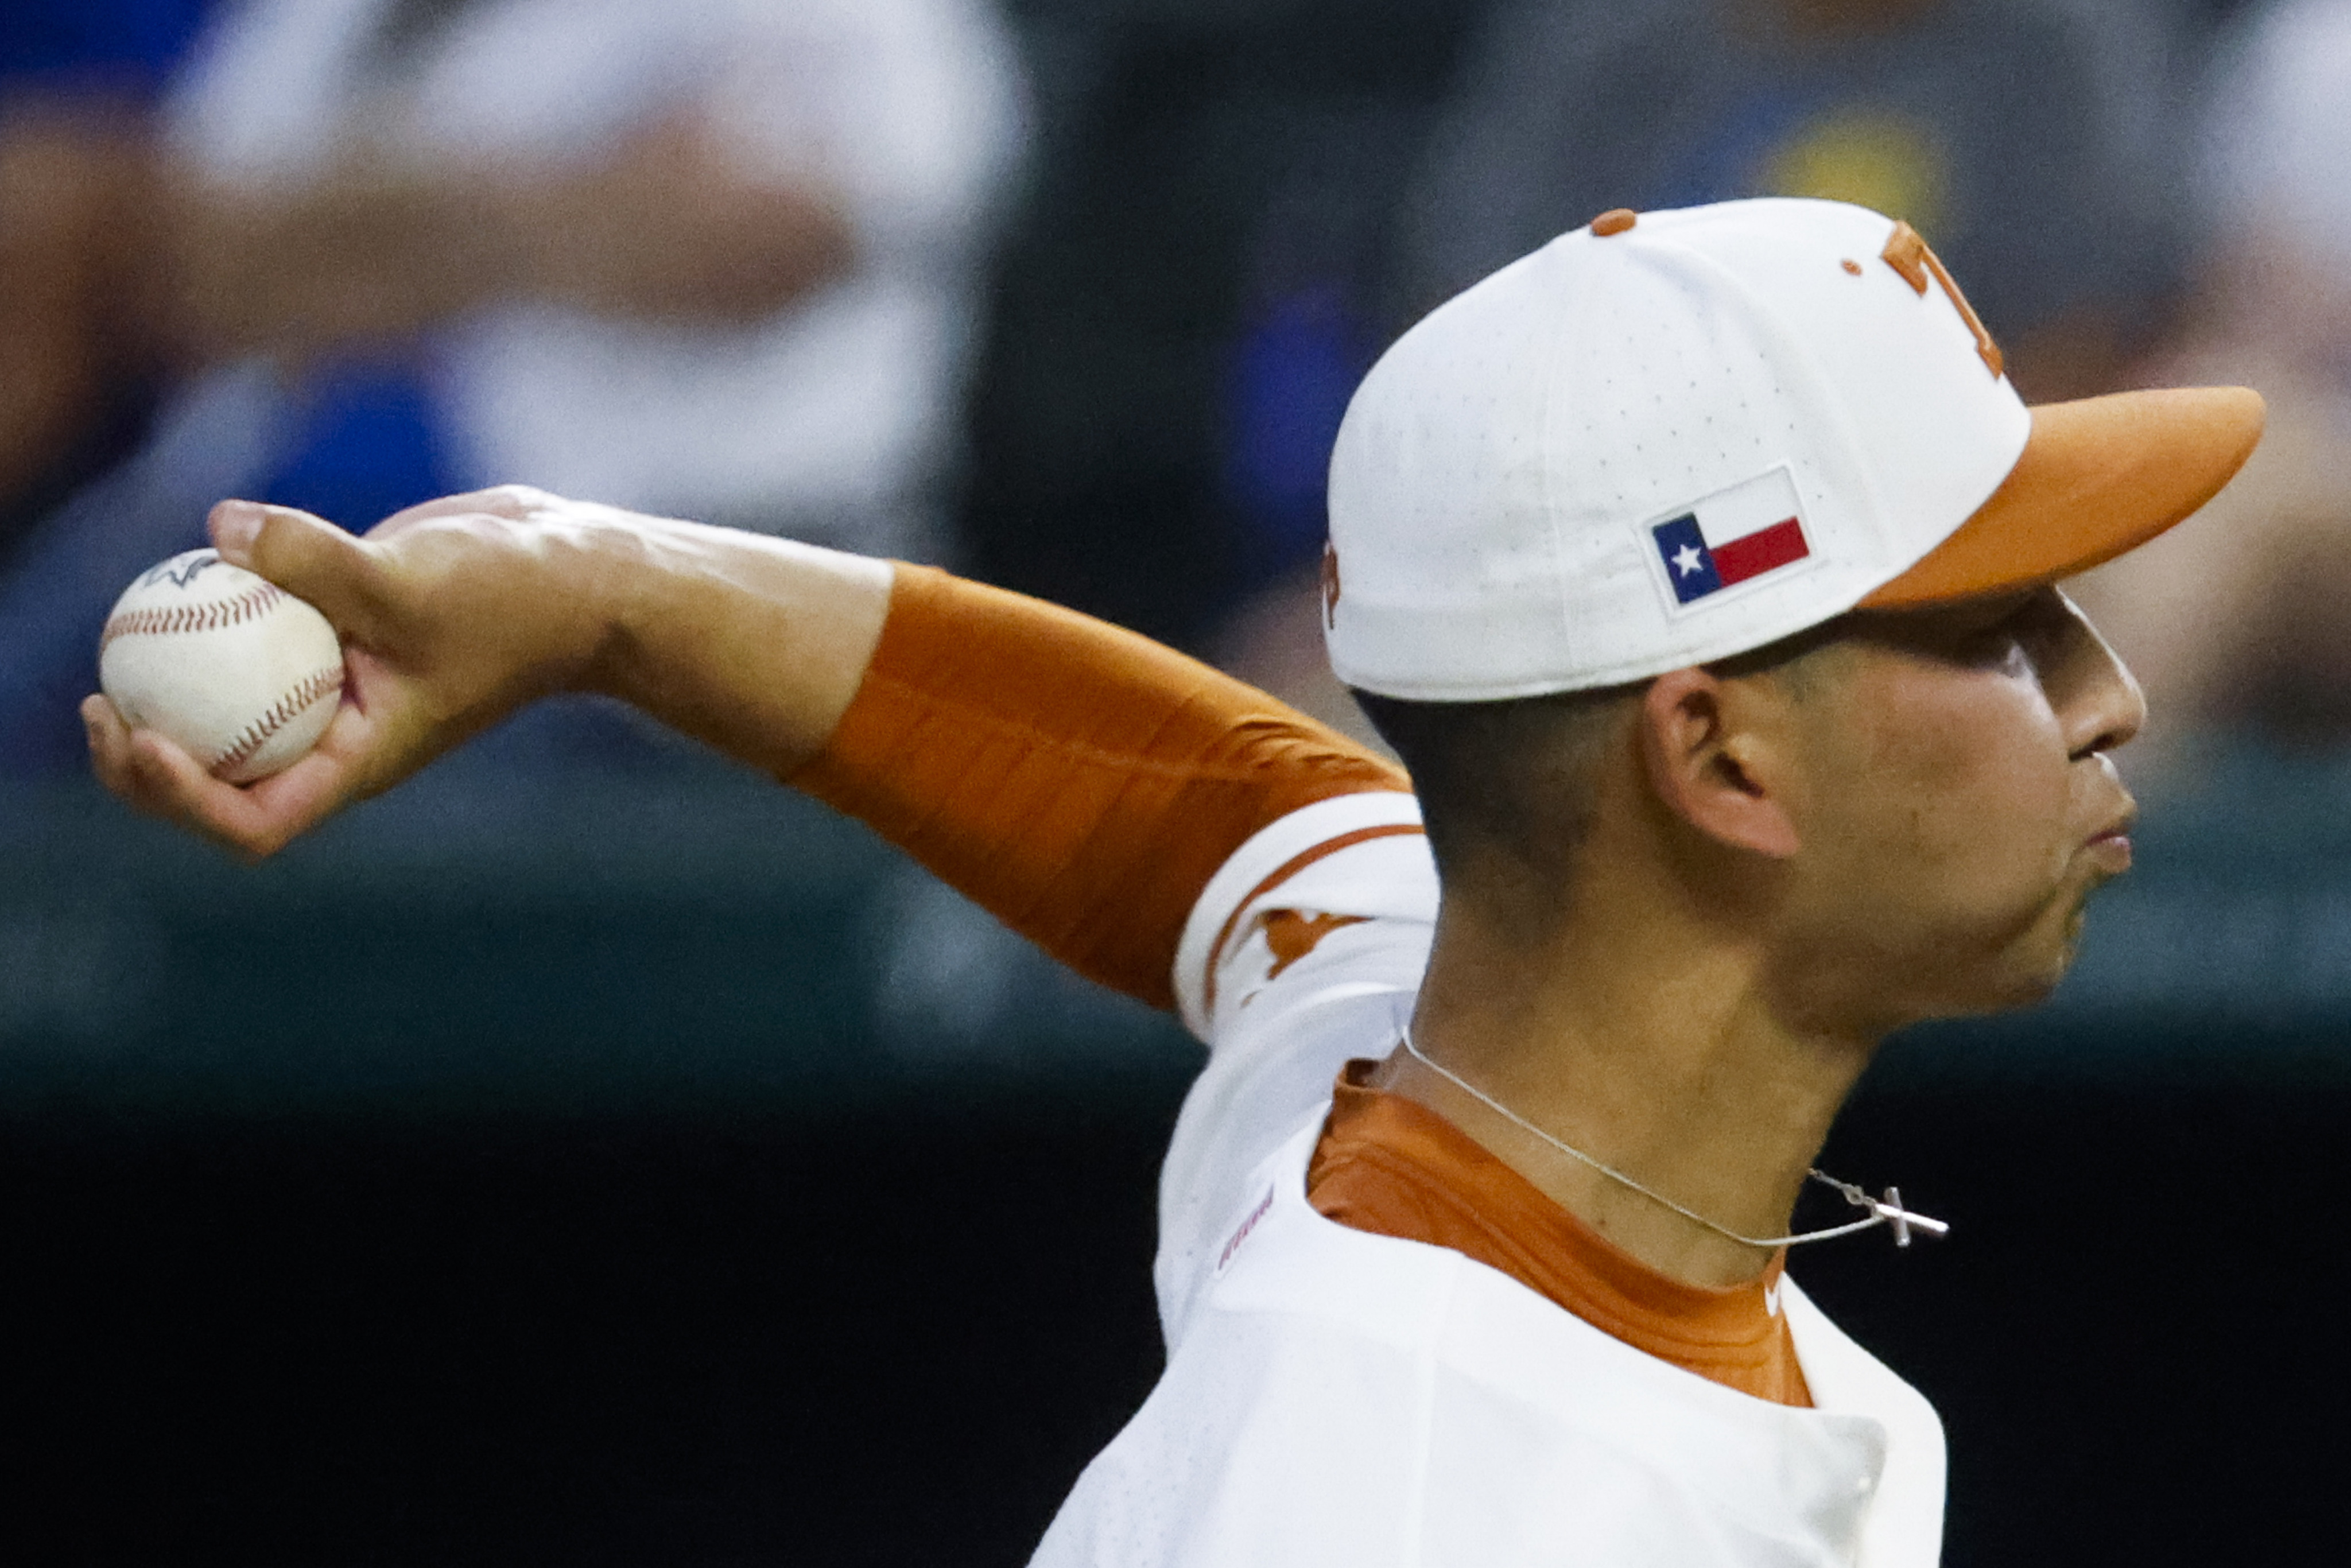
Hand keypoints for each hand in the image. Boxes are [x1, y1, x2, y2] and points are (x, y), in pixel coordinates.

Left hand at [85, 486, 633, 857]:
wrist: (574, 573)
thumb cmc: (514, 602)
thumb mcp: (410, 584)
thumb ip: (312, 560)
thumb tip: (216, 527)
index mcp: (357, 761)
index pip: (254, 820)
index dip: (183, 798)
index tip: (143, 737)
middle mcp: (337, 737)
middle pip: (218, 783)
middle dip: (144, 759)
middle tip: (101, 701)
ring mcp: (333, 689)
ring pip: (227, 711)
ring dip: (168, 691)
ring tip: (118, 643)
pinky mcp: (335, 633)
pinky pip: (253, 640)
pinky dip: (213, 619)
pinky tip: (187, 570)